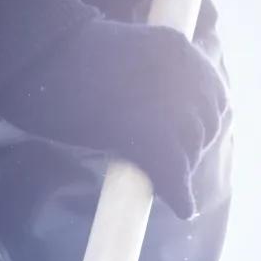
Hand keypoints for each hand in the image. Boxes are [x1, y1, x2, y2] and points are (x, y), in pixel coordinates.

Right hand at [0, 20, 228, 218]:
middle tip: (174, 162)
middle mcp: (184, 76)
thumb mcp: (129, 59)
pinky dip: (180, 195)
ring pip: (192, 149)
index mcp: (179, 51)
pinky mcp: (156, 139)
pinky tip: (184, 209)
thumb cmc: (73, 62)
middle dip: (193, 145)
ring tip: (165, 179)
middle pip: (206, 123)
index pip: (212, 94)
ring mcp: (172, 107)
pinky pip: (175, 174)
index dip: (202, 121)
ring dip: (183, 167)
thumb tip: (168, 120)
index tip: (188, 138)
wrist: (49, 64)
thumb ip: (154, 80)